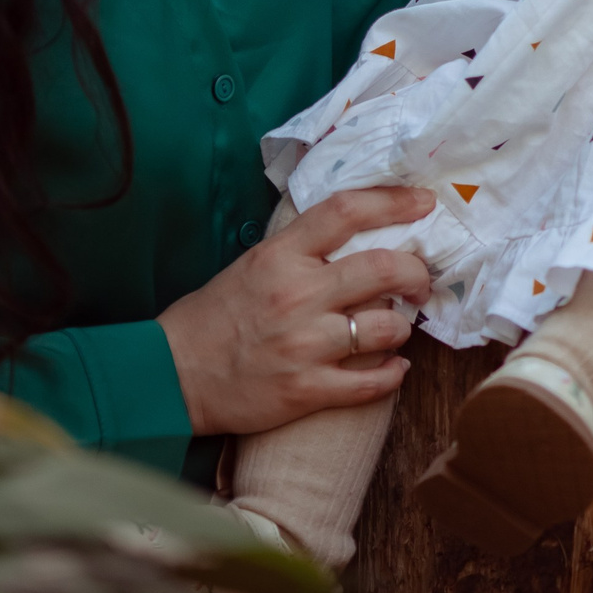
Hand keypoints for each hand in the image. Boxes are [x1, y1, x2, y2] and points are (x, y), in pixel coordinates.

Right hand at [156, 186, 434, 435]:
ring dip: (402, 328)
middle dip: (416, 273)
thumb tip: (367, 234)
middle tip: (419, 281)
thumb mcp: (256, 264)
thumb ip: (306, 249)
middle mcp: (296, 296)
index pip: (347, 211)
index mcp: (281, 256)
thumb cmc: (216, 317)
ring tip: (394, 329)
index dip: (394, 201)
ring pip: (387, 327)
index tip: (424, 203)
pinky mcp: (304, 390)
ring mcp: (302, 345)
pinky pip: (371, 383)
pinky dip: (392, 375)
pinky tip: (394, 368)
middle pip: (385, 269)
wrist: (169, 376)